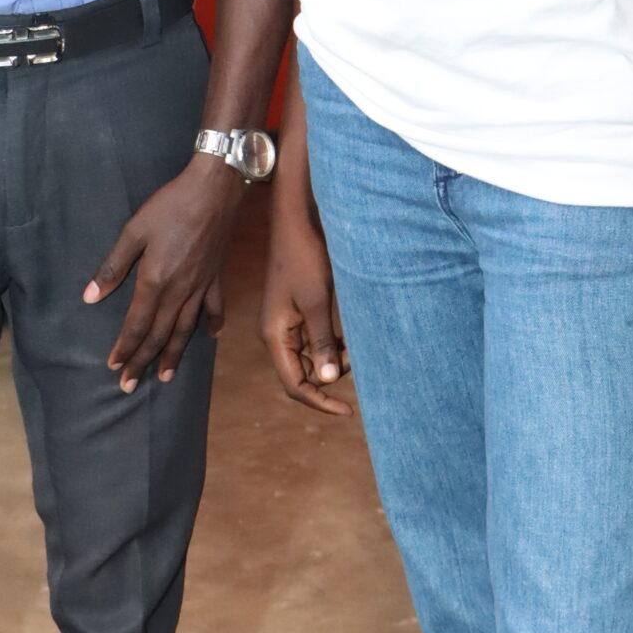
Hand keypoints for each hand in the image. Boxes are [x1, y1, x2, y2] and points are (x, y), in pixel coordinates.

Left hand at [85, 155, 239, 390]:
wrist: (214, 190)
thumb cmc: (169, 206)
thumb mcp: (134, 231)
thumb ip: (112, 267)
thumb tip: (90, 297)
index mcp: (154, 281)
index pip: (135, 324)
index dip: (124, 348)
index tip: (114, 367)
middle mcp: (179, 292)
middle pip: (158, 335)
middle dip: (142, 361)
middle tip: (129, 386)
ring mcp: (201, 286)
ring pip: (185, 329)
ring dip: (172, 354)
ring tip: (164, 376)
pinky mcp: (216, 277)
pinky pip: (215, 308)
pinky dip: (212, 324)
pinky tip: (209, 337)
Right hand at [260, 201, 351, 416]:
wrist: (296, 222)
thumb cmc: (305, 258)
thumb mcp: (317, 302)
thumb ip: (323, 342)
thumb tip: (327, 382)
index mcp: (274, 336)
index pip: (295, 385)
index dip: (320, 402)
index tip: (348, 410)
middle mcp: (275, 335)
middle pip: (302, 375)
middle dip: (330, 377)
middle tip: (358, 362)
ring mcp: (284, 324)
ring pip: (310, 358)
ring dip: (333, 359)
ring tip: (356, 347)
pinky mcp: (295, 313)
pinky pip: (313, 340)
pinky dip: (331, 344)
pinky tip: (349, 336)